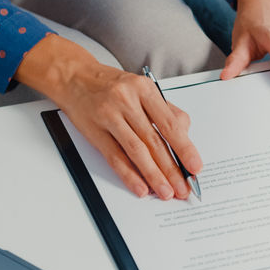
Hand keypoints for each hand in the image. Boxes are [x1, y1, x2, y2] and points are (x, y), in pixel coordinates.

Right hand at [15, 34, 198, 198]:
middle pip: (154, 140)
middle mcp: (127, 101)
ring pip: (136, 151)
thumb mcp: (141, 89)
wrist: (74, 78)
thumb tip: (184, 137)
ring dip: (153, 175)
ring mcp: (109, 116)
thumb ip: (164, 111)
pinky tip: (140, 187)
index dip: (184, 148)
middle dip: (171, 168)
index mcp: (144, 89)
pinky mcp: (94, 131)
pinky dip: (129, 174)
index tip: (195, 167)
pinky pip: (115, 157)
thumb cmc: (111, 85)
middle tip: (182, 187)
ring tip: (165, 191)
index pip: (169, 124)